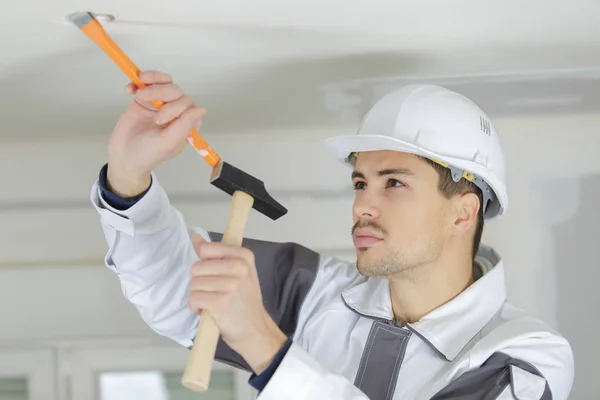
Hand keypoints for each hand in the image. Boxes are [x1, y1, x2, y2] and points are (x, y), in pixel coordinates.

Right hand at [106, 70, 206, 196]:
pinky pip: (146, 83)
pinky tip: (129, 90)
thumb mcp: (167, 143)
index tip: (159, 119)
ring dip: (151, 83)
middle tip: (146, 104)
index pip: (188, 104)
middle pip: (175, 90)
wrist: (125, 156)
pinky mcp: (145, 99)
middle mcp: (176, 112)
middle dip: (160, 93)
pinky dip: (137, 82)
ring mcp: (160, 104)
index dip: (174, 107)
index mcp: (186, 123)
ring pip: (163, 82)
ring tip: (139, 94)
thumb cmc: (148, 154)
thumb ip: (184, 126)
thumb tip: (201, 110)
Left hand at [188, 234, 287, 373]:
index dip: (204, 265)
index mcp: (243, 256)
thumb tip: (195, 238)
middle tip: (214, 293)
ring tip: (212, 303)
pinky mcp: (221, 302)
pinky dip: (196, 307)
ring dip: (198, 296)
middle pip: (197, 267)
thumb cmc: (243, 301)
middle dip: (199, 283)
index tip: (214, 276)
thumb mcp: (235, 272)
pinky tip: (208, 311)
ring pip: (194, 284)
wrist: (255, 330)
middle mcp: (239, 267)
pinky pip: (194, 298)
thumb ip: (214, 254)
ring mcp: (231, 285)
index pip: (207, 249)